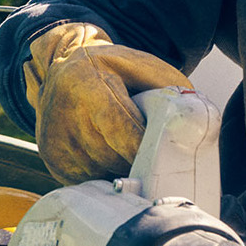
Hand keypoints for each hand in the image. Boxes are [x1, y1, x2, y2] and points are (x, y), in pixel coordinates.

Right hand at [24, 23, 194, 183]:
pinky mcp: (53, 159)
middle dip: (139, 161)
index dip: (149, 149)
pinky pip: (89, 180)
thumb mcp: (140, 65)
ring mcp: (55, 140)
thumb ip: (170, 88)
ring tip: (129, 153)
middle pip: (114, 157)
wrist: (62, 69)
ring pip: (102, 172)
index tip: (166, 157)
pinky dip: (105, 174)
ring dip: (122, 169)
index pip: (123, 132)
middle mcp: (63, 112)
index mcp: (86, 83)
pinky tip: (110, 157)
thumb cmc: (110, 68)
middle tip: (155, 157)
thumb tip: (192, 124)